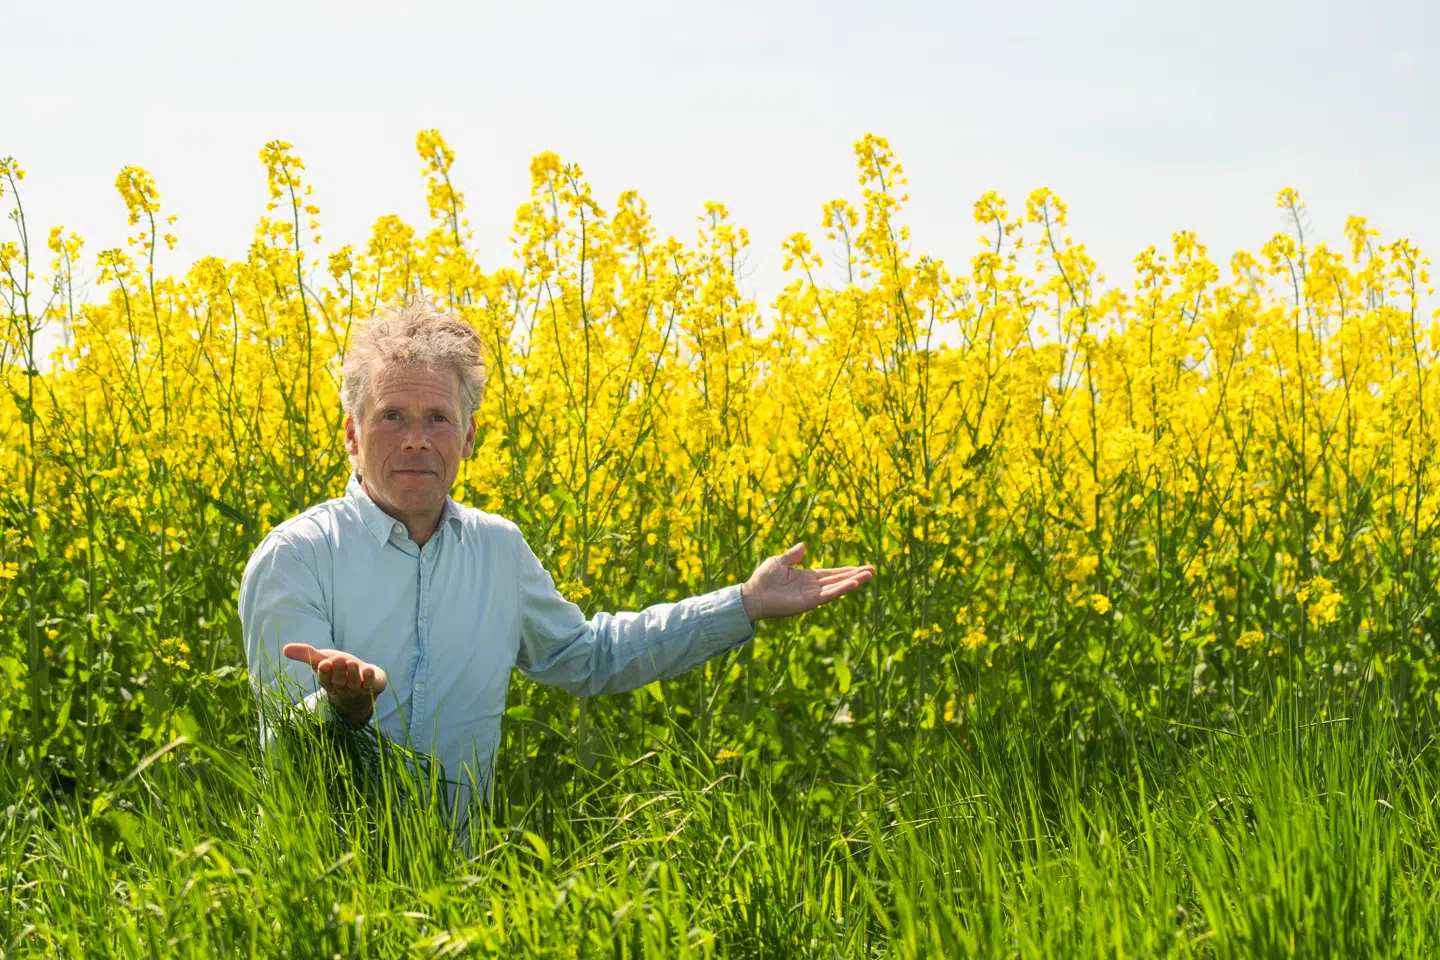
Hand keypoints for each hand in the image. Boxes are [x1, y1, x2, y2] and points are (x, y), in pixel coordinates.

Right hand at [282, 643, 387, 726]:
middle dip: (339, 671)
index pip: (325, 680)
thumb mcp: (323, 661)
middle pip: (340, 681)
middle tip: (339, 659)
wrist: (364, 685)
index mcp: (329, 683)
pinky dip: (369, 677)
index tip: (323, 663)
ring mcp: (358, 690)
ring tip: (351, 662)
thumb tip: (284, 649)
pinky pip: (371, 684)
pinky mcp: (373, 687)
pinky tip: (369, 669)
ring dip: (353, 673)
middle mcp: (343, 688)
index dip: (325, 673)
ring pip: (355, 683)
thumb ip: (307, 655)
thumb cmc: (340, 671)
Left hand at [739, 543, 875, 622]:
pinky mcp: (810, 602)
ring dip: (853, 581)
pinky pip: (829, 595)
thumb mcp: (779, 561)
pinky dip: (841, 589)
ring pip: (837, 587)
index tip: (861, 567)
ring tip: (869, 575)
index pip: (831, 574)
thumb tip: (803, 545)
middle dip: (855, 575)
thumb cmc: (763, 578)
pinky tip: (854, 584)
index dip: (846, 570)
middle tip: (873, 570)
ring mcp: (812, 595)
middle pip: (839, 580)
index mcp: (806, 577)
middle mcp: (812, 587)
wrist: (754, 594)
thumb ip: (793, 555)